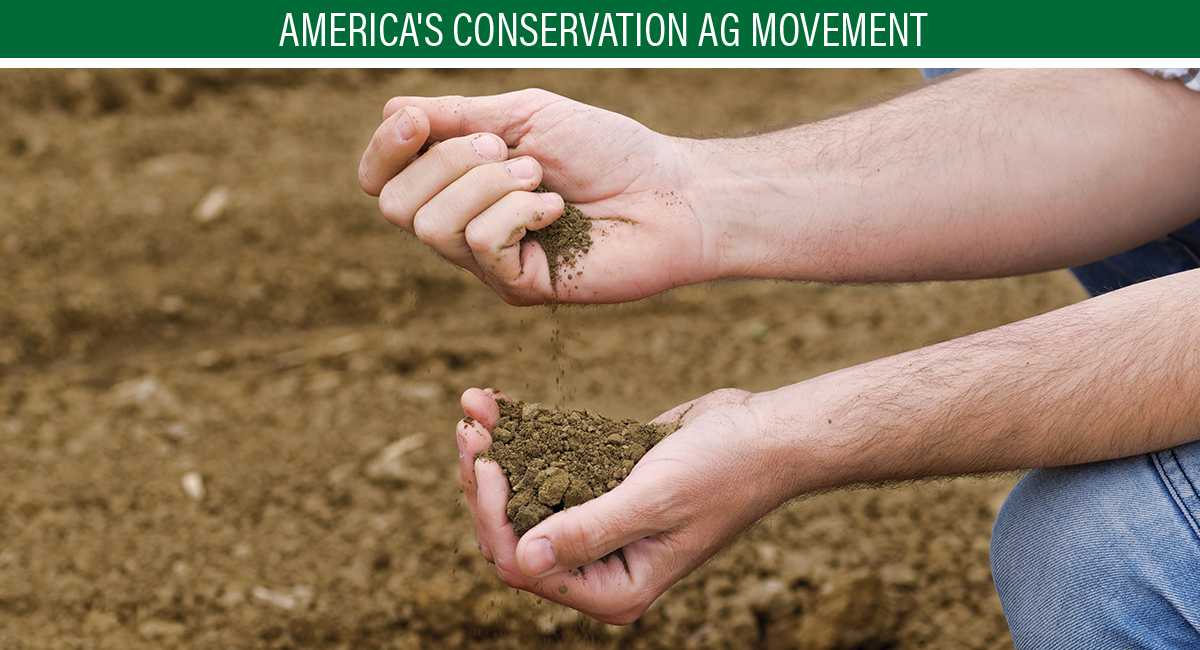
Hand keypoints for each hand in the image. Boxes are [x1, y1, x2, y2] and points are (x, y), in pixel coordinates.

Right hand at [359, 89, 713, 305]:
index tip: (416, 123)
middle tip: (510, 151)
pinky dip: (518, 211)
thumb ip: (458, 116)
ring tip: (539, 178)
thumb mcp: (526, 115)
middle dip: (449, 162)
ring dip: (488, 184)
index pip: (381, 180)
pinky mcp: (519, 286)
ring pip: (433, 225)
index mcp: (459, 184)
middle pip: (396, 205)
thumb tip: (395, 114)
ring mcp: (489, 263)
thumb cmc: (608, 150)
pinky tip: (556, 209)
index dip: (383, 150)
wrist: (671, 192)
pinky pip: (481, 244)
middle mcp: (465, 227)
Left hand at [454, 387, 796, 623]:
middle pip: (512, 533)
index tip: (487, 461)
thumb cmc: (725, 472)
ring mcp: (596, 523)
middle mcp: (599, 563)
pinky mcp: (598, 485)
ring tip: (474, 407)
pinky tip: (497, 403)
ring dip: (495, 452)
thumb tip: (524, 558)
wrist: (764, 435)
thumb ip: (590, 531)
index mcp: (614, 587)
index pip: (524, 566)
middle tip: (469, 428)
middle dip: (484, 481)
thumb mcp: (655, 501)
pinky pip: (546, 468)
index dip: (492, 517)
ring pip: (521, 497)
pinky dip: (520, 437)